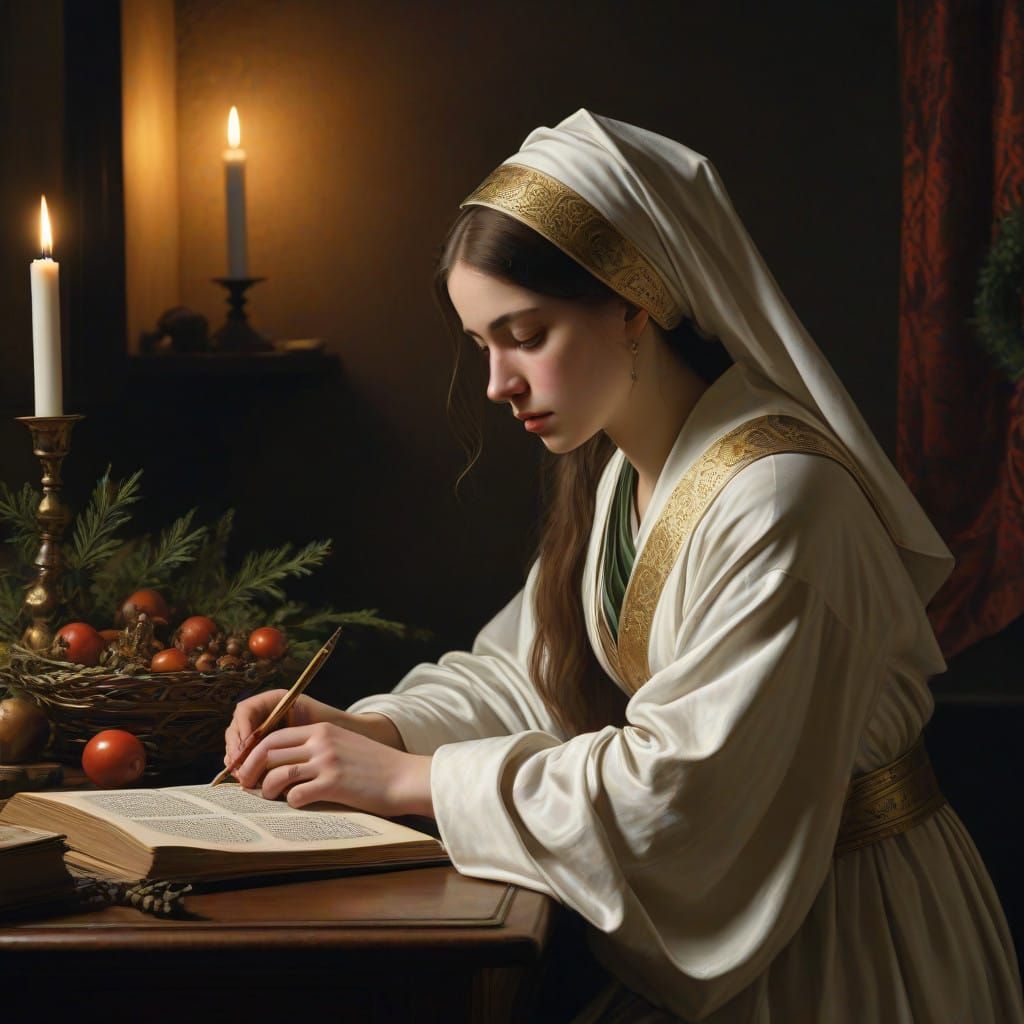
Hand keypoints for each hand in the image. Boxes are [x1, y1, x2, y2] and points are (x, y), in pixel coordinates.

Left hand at [234, 721, 432, 817]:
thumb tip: (284, 765)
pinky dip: (291, 802)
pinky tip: (299, 804)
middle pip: (269, 752)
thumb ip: (318, 749)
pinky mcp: (333, 784)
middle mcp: (321, 742)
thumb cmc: (376, 767)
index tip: (248, 768)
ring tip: (269, 797)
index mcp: (322, 730)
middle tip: (247, 785)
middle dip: (252, 770)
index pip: (274, 736)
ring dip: (267, 789)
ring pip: (278, 774)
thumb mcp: (345, 746)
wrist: (405, 778)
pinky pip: (296, 795)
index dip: (255, 753)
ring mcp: (327, 762)